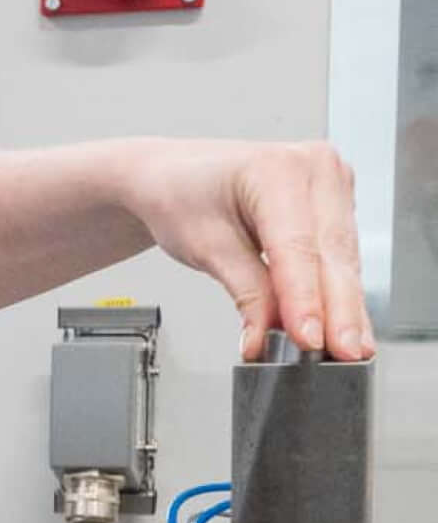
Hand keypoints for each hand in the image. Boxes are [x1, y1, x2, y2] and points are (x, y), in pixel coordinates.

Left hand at [121, 139, 369, 360]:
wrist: (174, 176)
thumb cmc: (181, 196)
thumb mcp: (204, 247)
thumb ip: (246, 292)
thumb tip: (267, 336)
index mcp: (275, 169)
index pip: (297, 247)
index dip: (306, 298)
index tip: (311, 338)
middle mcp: (314, 168)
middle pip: (331, 254)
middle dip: (339, 310)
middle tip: (343, 354)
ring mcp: (331, 182)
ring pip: (344, 258)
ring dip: (347, 307)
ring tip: (348, 349)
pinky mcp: (336, 202)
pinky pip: (341, 254)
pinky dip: (341, 292)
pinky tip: (346, 325)